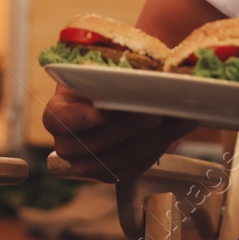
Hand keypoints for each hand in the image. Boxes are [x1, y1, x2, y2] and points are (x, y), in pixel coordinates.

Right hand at [43, 84, 195, 182]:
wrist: (114, 94)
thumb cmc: (105, 74)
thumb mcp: (101, 65)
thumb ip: (110, 70)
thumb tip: (138, 72)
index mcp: (58, 113)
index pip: (60, 119)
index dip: (79, 118)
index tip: (102, 113)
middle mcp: (67, 144)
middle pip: (97, 142)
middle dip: (130, 127)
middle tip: (155, 113)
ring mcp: (88, 164)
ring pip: (121, 158)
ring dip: (154, 139)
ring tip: (180, 119)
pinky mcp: (111, 174)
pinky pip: (136, 166)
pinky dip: (159, 148)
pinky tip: (177, 130)